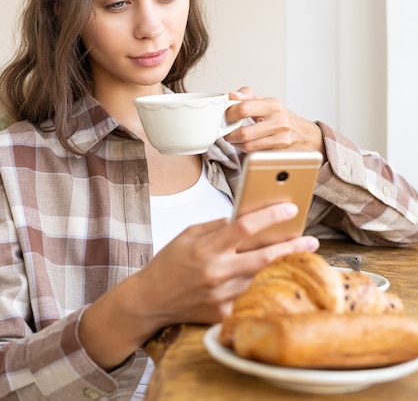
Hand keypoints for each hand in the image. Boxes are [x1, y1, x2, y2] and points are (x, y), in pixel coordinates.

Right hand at [79, 204, 318, 368]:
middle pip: (263, 257)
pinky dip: (258, 289)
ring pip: (260, 279)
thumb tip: (240, 221)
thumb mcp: (187, 234)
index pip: (244, 227)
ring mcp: (219, 296)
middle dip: (291, 247)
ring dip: (280, 269)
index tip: (290, 207)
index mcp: (206, 248)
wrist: (149, 301)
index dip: (270, 215)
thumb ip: (215, 227)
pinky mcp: (220, 314)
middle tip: (311, 240)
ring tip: (298, 259)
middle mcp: (215, 272)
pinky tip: (270, 283)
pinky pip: (247, 299)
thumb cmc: (168, 264)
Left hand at [225, 86, 325, 158]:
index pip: (244, 109)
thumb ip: (248, 95)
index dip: (230, 114)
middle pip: (244, 133)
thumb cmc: (281, 117)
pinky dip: (246, 151)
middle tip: (227, 132)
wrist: (303, 135)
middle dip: (230, 134)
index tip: (227, 116)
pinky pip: (255, 155)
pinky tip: (247, 145)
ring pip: (248, 147)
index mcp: (273, 106)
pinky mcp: (279, 154)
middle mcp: (279, 122)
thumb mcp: (267, 101)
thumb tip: (232, 95)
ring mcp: (281, 140)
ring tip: (235, 139)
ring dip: (236, 144)